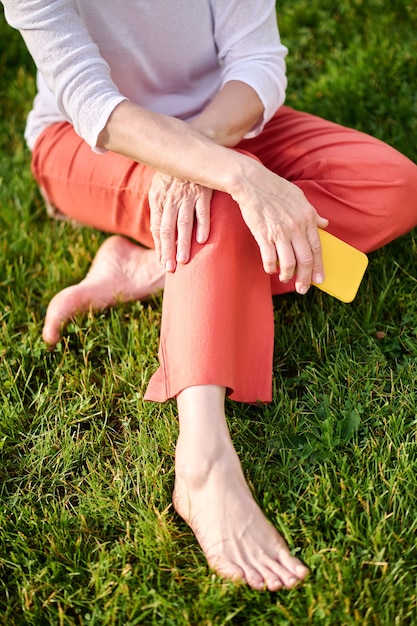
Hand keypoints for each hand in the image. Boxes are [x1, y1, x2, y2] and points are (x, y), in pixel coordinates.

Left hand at [148, 172, 212, 271]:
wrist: (188, 151)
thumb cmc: (173, 175)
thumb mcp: (160, 189)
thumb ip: (160, 210)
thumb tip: (159, 236)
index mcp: (158, 200)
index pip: (157, 228)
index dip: (159, 246)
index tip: (163, 262)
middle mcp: (171, 200)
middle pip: (168, 229)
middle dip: (169, 250)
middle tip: (171, 267)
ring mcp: (187, 196)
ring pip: (184, 223)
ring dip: (183, 242)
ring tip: (184, 260)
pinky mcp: (203, 191)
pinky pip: (202, 211)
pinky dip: (203, 225)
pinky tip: (202, 240)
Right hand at [233, 161, 328, 293]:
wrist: (252, 182)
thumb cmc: (275, 188)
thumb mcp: (299, 197)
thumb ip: (313, 213)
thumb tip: (325, 224)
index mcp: (307, 218)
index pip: (316, 248)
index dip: (318, 267)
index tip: (319, 279)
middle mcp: (296, 227)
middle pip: (305, 260)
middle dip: (305, 278)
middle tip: (303, 288)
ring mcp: (279, 232)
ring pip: (288, 262)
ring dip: (287, 275)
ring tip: (285, 279)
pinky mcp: (263, 234)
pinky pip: (270, 258)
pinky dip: (271, 267)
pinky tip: (271, 269)